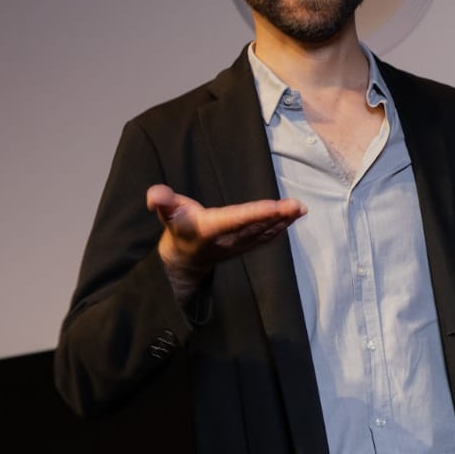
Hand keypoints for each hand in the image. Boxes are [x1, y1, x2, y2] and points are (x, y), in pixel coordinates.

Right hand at [147, 184, 306, 303]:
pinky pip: (266, 238)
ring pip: (264, 233)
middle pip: (255, 227)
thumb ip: (163, 202)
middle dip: (276, 217)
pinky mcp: (246, 246)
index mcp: (210, 228)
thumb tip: (155, 194)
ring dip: (283, 221)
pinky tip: (293, 219)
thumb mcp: (167, 213)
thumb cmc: (178, 226)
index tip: (274, 207)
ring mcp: (239, 245)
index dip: (255, 214)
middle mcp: (228, 239)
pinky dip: (280, 228)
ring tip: (299, 209)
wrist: (184, 258)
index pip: (236, 219)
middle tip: (296, 206)